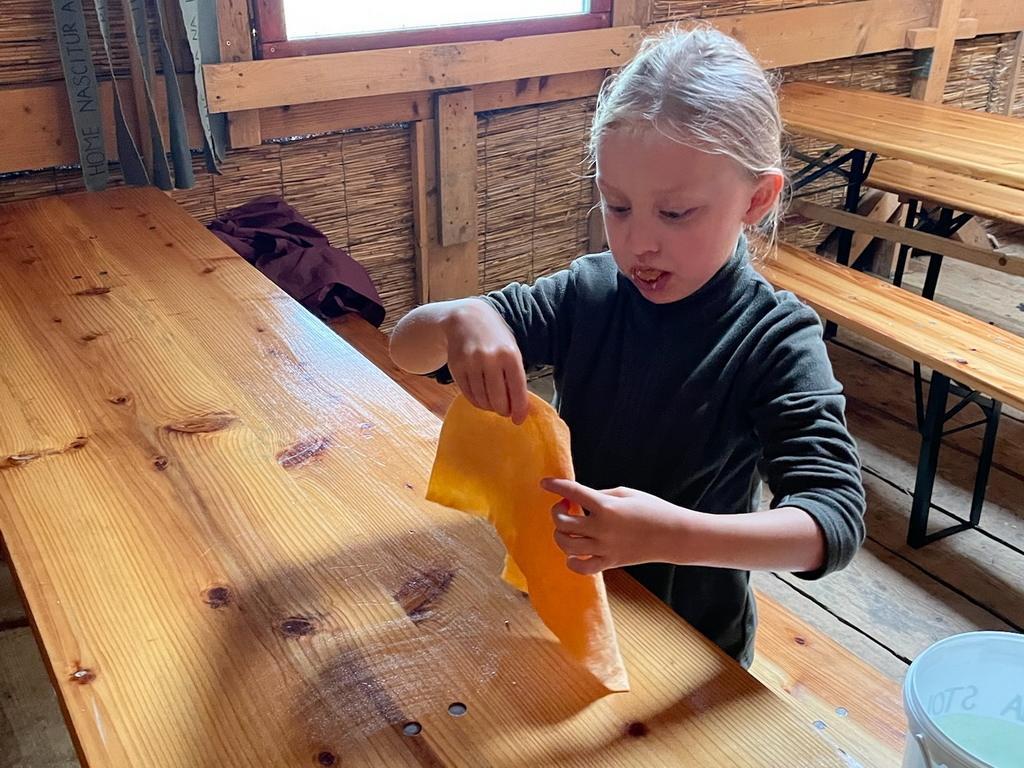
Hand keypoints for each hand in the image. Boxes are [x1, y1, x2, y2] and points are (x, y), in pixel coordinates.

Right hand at [444, 300, 529, 423]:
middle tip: (504, 412)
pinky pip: (467, 393)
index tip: (518, 420)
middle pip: (498, 399)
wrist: (466, 318)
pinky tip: (480, 399)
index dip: (519, 408)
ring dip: (488, 406)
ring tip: (492, 405)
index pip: (517, 389)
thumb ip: (514, 374)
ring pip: (481, 398)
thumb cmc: (494, 336)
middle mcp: (490, 359)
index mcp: (510, 354)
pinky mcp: (456, 367)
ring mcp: (471, 363)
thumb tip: (519, 405)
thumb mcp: (511, 349)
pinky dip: (475, 401)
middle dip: (503, 410)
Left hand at [540, 477, 690, 574]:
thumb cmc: (652, 509)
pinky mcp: (609, 562)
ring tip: (568, 526)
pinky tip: (574, 551)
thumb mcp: (626, 493)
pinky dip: (572, 560)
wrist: (673, 535)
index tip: (545, 482)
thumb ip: (600, 495)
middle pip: (563, 522)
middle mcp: (602, 528)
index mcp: (607, 507)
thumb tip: (579, 499)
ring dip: (560, 533)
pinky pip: (581, 567)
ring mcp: (604, 548)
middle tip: (565, 506)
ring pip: (566, 545)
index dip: (555, 486)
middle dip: (557, 511)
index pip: (573, 492)